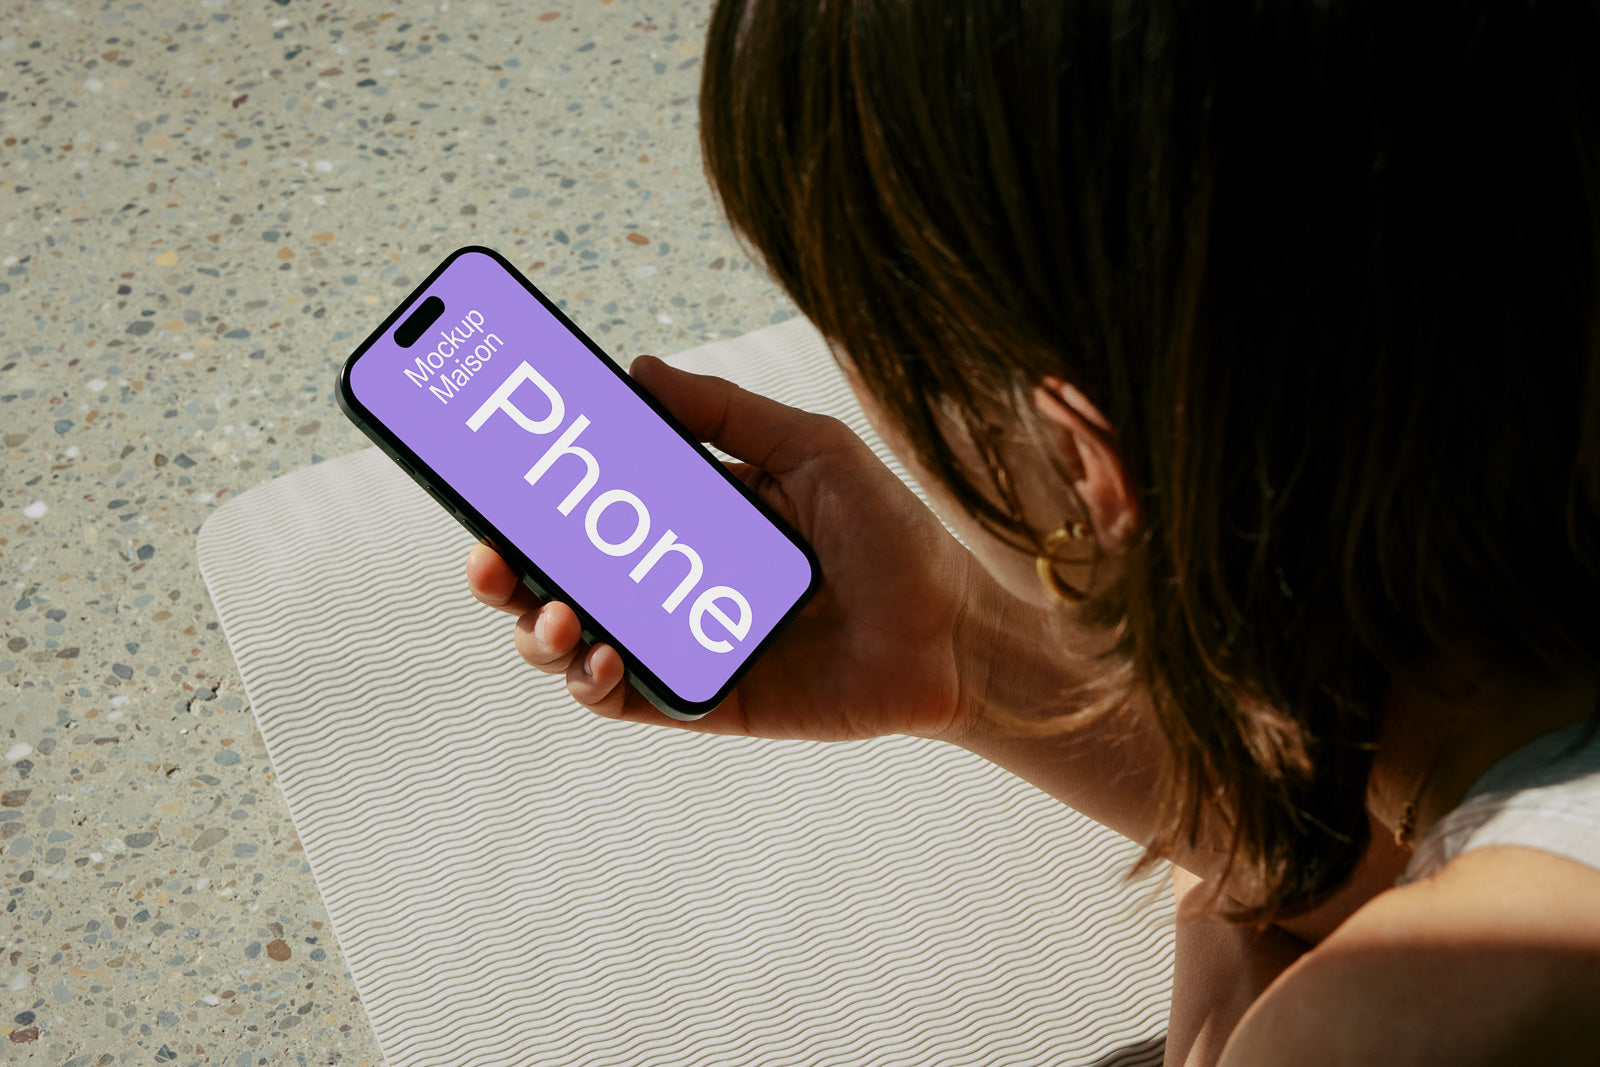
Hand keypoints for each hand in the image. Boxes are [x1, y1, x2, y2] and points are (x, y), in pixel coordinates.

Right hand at [466, 354, 992, 741]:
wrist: (952, 635)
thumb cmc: (894, 536)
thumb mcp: (811, 451)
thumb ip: (726, 413)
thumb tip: (638, 368)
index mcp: (694, 515)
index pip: (591, 501)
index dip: (532, 491)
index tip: (485, 467)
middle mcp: (675, 578)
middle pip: (562, 575)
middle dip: (506, 569)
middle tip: (489, 556)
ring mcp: (684, 641)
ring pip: (576, 642)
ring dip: (540, 628)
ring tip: (554, 611)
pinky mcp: (703, 699)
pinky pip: (626, 700)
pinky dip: (594, 682)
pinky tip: (599, 656)